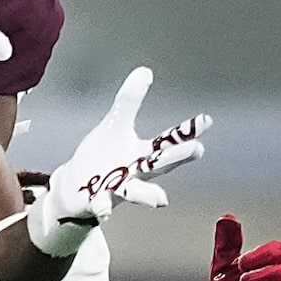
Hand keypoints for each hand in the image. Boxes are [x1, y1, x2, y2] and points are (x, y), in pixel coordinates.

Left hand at [33, 66, 207, 239]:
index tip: (206, 121)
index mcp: (141, 155)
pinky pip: (101, 205)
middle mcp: (134, 173)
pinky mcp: (96, 200)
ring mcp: (117, 188)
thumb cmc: (100, 158)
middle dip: (176, 158)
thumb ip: (129, 100)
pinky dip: (103, 207)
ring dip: (147, 196)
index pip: (168, 142)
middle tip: (197, 150)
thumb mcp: (115, 124)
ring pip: (135, 192)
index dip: (187, 132)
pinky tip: (104, 210)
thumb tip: (145, 71)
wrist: (74, 188)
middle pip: (158, 166)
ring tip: (161, 200)